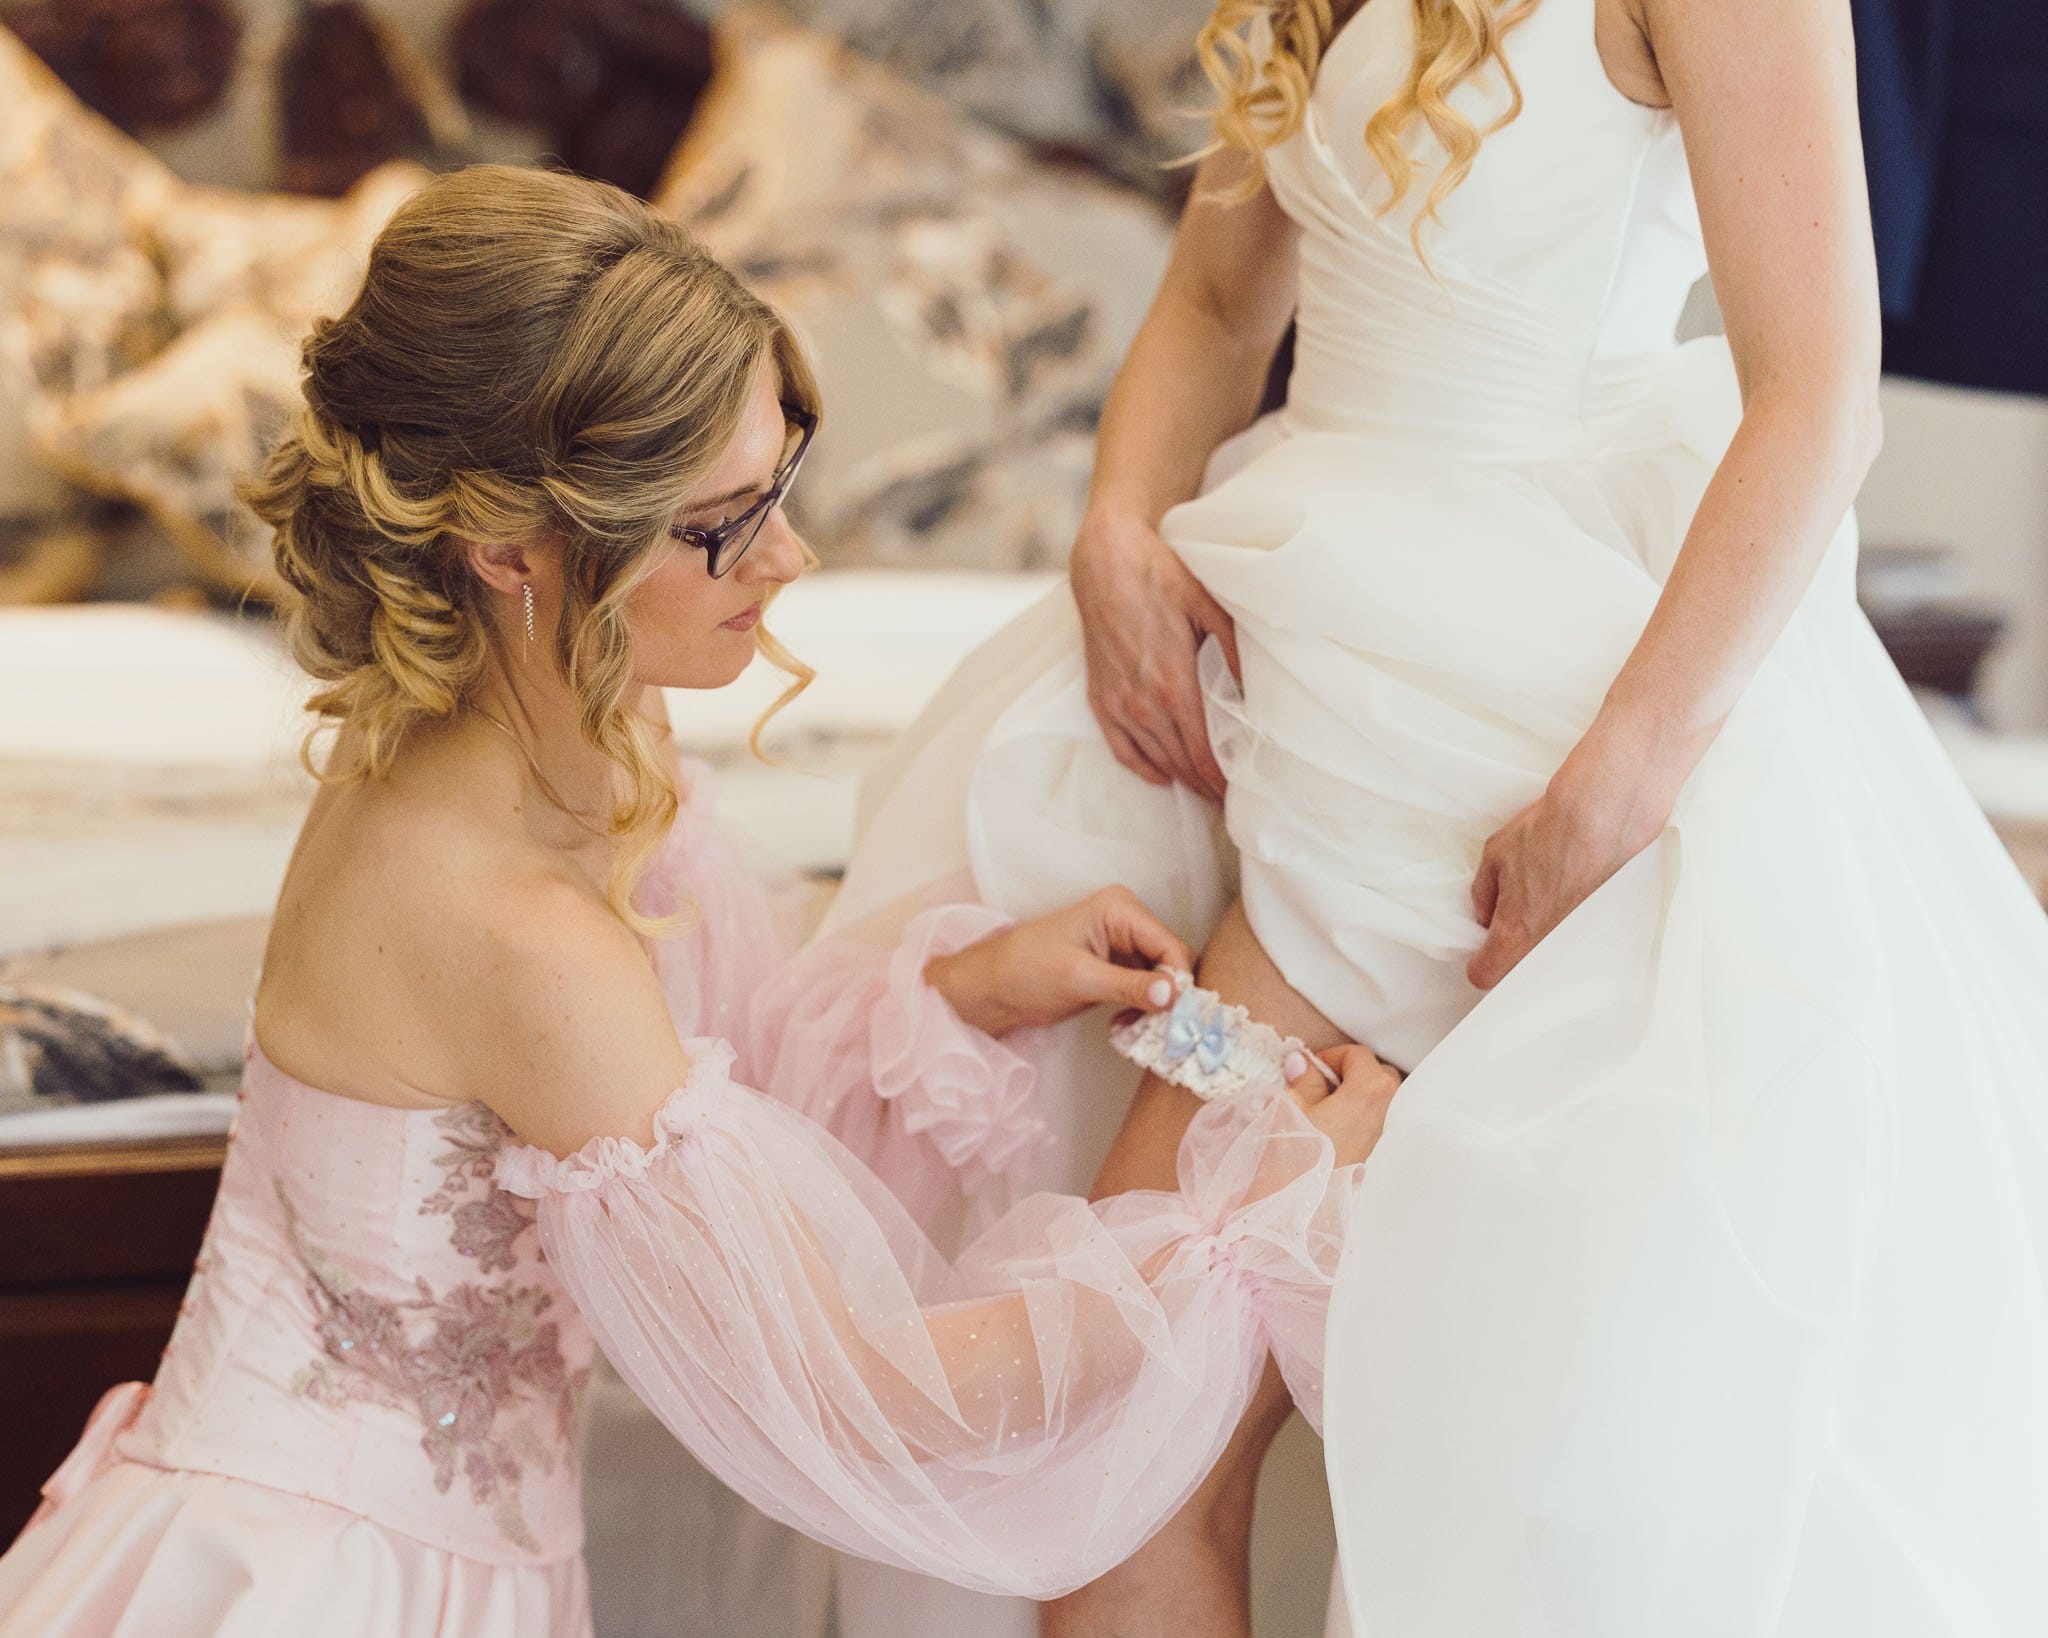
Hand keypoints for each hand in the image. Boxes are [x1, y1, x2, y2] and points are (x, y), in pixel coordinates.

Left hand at [926, 887, 1195, 1037]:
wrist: (991, 989)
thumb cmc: (1025, 971)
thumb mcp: (1079, 978)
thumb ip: (1130, 985)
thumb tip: (1174, 994)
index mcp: (1119, 909)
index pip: (1170, 945)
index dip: (1179, 981)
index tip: (1177, 1017)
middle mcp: (1127, 922)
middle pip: (1172, 962)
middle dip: (1170, 996)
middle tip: (1159, 1029)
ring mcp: (1122, 946)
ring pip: (1163, 979)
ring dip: (1156, 1008)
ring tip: (1136, 1029)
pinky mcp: (1116, 969)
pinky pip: (1147, 990)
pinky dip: (1143, 1010)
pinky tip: (1124, 1025)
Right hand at [1069, 507, 1239, 802]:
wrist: (1106, 561)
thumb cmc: (1161, 577)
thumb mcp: (1209, 608)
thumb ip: (1235, 653)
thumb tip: (1258, 693)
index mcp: (1174, 684)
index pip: (1204, 752)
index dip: (1224, 779)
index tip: (1243, 792)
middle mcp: (1143, 702)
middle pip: (1183, 763)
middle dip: (1209, 785)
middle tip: (1233, 800)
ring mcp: (1119, 703)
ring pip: (1156, 760)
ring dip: (1183, 779)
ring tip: (1206, 791)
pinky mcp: (1100, 698)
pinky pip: (1122, 749)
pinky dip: (1144, 768)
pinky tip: (1163, 775)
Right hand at [1284, 1044, 1401, 1166]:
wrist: (1298, 1207)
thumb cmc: (1295, 1155)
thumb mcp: (1291, 1106)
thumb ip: (1304, 1080)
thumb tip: (1304, 1064)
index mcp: (1370, 1090)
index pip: (1357, 1055)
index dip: (1331, 1056)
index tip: (1311, 1067)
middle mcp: (1390, 1110)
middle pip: (1378, 1075)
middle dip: (1351, 1074)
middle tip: (1320, 1084)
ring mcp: (1390, 1136)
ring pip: (1381, 1103)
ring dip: (1359, 1098)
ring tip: (1327, 1109)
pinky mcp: (1383, 1158)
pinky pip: (1380, 1127)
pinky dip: (1363, 1121)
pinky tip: (1336, 1132)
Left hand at [1466, 732, 1681, 989]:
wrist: (1604, 815)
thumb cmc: (1548, 833)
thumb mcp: (1495, 855)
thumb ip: (1483, 893)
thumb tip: (1486, 915)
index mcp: (1513, 935)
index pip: (1484, 975)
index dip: (1479, 961)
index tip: (1482, 947)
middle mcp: (1547, 949)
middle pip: (1521, 970)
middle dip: (1514, 949)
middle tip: (1517, 915)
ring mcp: (1579, 943)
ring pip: (1552, 956)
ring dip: (1546, 936)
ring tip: (1550, 898)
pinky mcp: (1606, 929)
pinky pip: (1581, 940)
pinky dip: (1574, 925)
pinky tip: (1575, 894)